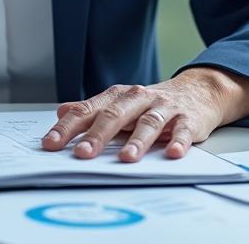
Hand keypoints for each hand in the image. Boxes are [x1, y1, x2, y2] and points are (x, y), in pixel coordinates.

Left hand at [40, 67, 248, 161]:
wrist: (197, 91)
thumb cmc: (152, 103)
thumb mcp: (120, 104)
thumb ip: (91, 110)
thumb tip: (61, 112)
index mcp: (117, 97)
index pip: (88, 111)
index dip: (68, 128)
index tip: (51, 144)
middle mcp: (139, 99)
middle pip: (115, 115)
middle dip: (98, 135)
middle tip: (83, 154)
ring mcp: (164, 108)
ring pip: (149, 123)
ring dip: (138, 141)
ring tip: (127, 158)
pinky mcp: (189, 119)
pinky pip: (184, 130)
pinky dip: (179, 141)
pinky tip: (172, 153)